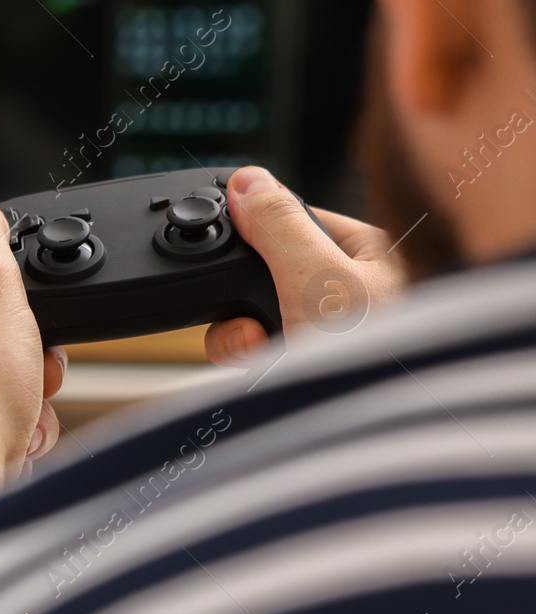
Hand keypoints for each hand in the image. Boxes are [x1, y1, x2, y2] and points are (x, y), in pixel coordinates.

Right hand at [204, 166, 409, 364]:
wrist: (385, 431)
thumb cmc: (382, 360)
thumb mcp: (320, 277)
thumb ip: (278, 226)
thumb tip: (245, 181)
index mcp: (366, 255)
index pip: (292, 221)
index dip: (253, 235)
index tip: (228, 250)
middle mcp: (346, 294)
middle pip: (262, 275)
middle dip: (242, 300)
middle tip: (255, 317)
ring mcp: (322, 338)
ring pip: (251, 321)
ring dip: (245, 339)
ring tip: (271, 353)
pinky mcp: (300, 374)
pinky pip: (253, 359)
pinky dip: (252, 365)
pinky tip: (271, 374)